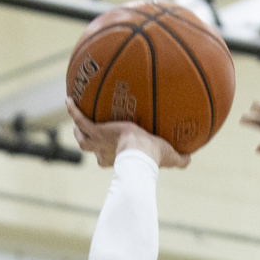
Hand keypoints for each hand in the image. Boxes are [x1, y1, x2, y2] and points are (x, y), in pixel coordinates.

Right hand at [68, 105, 188, 168]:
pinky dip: (73, 110)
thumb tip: (190, 159)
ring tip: (76, 119)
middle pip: (92, 150)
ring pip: (82, 138)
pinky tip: (68, 100)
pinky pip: (79, 118)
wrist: (141, 152)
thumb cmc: (154, 157)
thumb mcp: (169, 157)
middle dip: (90, 145)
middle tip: (89, 136)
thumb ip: (180, 160)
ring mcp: (99, 140)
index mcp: (119, 158)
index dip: (109, 157)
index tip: (113, 152)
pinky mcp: (96, 130)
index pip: (109, 159)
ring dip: (78, 131)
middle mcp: (106, 151)